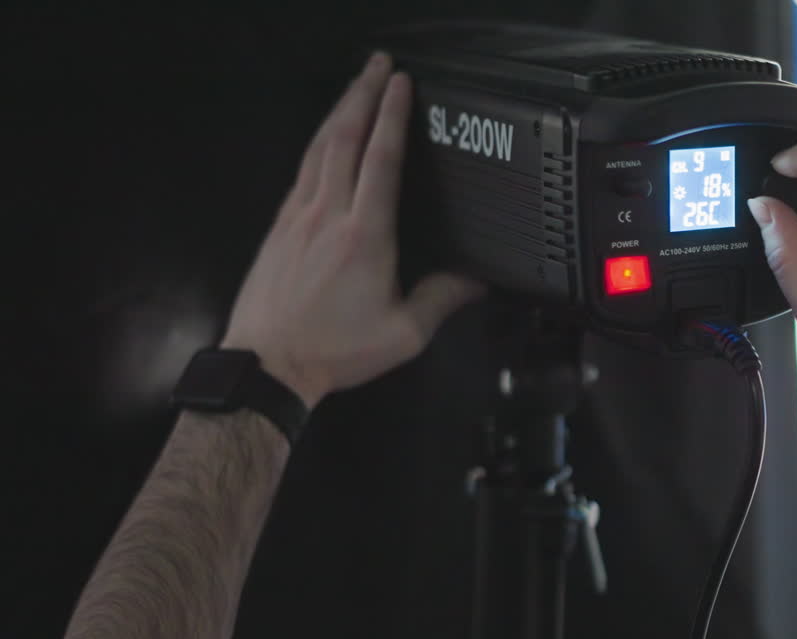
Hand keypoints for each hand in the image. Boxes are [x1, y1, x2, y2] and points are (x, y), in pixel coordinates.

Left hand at [222, 53, 483, 407]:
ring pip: (318, 147)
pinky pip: (302, 169)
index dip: (392, 116)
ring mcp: (297, 215)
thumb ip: (441, 299)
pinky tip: (326, 136)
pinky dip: (318, 142)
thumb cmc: (336, 350)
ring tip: (356, 85)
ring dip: (339, 110)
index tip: (402, 84)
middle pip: (345, 138)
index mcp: (364, 235)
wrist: (266, 364)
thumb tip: (478, 280)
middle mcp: (328, 214)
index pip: (380, 160)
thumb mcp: (403, 334)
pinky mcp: (279, 226)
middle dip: (363, 94)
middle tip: (379, 65)